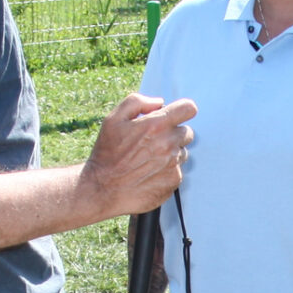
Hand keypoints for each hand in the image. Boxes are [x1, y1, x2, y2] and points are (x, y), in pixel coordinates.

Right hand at [81, 93, 195, 218]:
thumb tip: (158, 102)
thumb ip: (137, 102)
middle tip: (153, 142)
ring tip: (148, 160)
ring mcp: (173, 163)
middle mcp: (168, 143)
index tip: (176, 115)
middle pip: (187, 132)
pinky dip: (167, 171)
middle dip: (173, 134)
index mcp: (156, 125)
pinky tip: (149, 173)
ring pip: (182, 152)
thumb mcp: (113, 120)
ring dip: (171, 153)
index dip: (183, 111)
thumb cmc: (107, 154)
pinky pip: (178, 170)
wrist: (104, 189)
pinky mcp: (174, 180)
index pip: (188, 109)